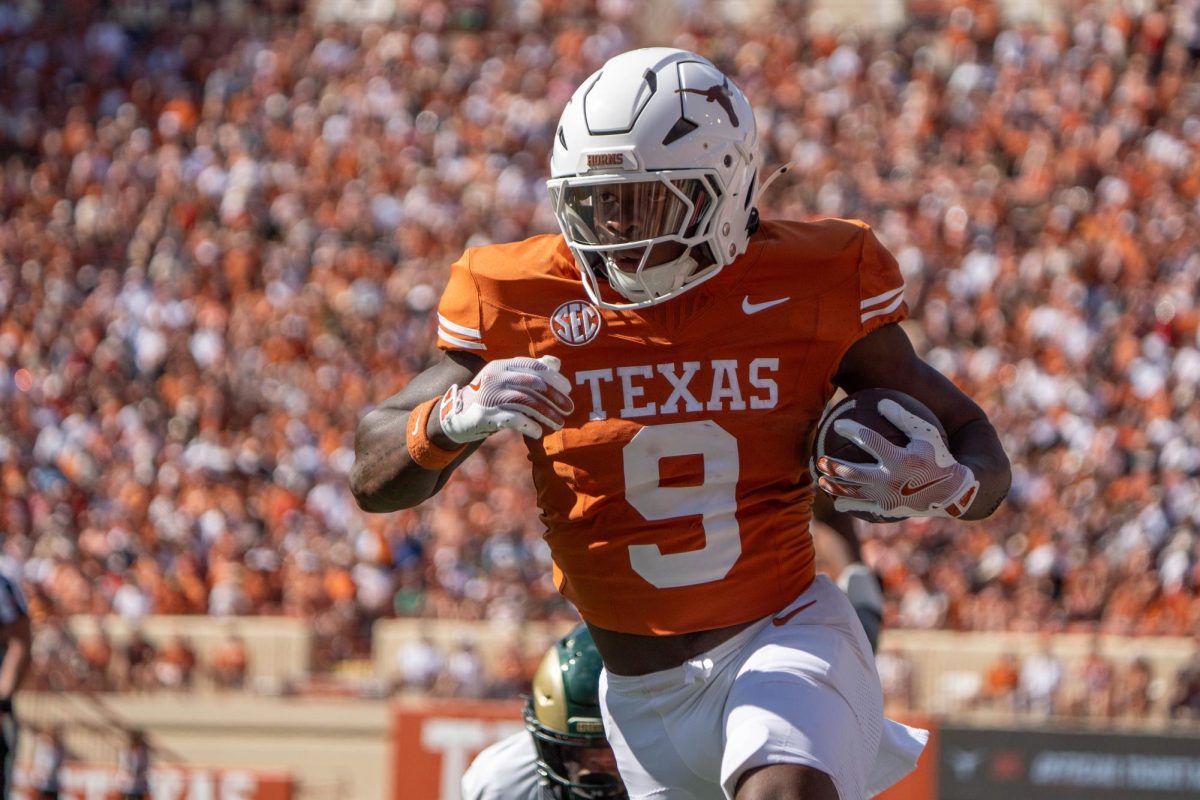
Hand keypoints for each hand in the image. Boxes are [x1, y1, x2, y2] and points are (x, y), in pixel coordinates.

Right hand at [438, 355, 573, 442]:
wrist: (456, 416)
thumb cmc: (488, 398)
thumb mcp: (505, 380)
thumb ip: (528, 372)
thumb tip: (556, 363)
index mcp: (501, 365)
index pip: (533, 366)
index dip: (553, 377)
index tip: (568, 389)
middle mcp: (495, 377)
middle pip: (532, 384)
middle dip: (554, 396)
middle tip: (569, 409)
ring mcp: (489, 395)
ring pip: (525, 402)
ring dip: (546, 413)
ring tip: (558, 424)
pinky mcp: (485, 415)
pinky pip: (513, 419)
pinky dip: (529, 425)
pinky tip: (539, 432)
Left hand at [813, 398, 978, 518]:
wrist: (953, 493)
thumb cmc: (939, 457)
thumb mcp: (927, 434)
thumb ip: (904, 418)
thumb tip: (881, 402)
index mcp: (900, 459)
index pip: (869, 441)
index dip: (851, 430)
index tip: (838, 424)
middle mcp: (890, 480)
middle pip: (852, 472)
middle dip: (832, 466)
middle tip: (819, 459)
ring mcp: (887, 498)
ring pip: (853, 492)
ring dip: (833, 486)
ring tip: (820, 479)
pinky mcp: (887, 510)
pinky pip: (862, 507)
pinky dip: (847, 504)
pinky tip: (836, 501)